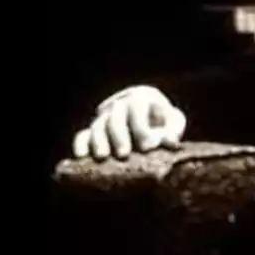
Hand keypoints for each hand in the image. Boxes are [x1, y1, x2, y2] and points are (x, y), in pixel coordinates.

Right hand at [72, 85, 186, 160]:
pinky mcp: (93, 130)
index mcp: (141, 97)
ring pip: (98, 125)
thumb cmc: (165, 124)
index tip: (148, 147)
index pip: (137, 107)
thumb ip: (172, 131)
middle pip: (115, 116)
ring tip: (103, 157)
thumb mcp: (173, 123)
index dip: (141, 127)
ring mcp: (105, 117)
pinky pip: (83, 135)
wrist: (152, 123)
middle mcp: (120, 103)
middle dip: (119, 135)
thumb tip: (169, 142)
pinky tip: (81, 156)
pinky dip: (81, 145)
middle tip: (123, 154)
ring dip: (99, 141)